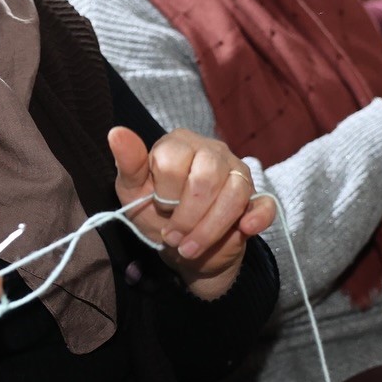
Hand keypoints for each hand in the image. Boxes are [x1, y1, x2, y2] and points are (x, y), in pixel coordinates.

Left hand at [107, 126, 274, 300]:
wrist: (183, 248)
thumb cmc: (155, 213)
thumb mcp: (133, 192)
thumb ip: (128, 163)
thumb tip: (116, 133)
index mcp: (180, 143)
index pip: (173, 160)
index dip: (165, 193)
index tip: (159, 210)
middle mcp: (213, 151)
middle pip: (207, 177)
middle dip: (187, 216)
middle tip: (174, 237)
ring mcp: (238, 174)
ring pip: (236, 193)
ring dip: (211, 229)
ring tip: (190, 248)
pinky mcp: (256, 199)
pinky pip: (265, 204)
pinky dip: (257, 218)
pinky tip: (243, 230)